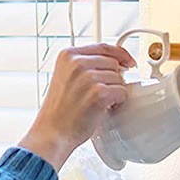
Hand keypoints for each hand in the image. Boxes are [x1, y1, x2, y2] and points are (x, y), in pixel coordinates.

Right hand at [18, 43, 135, 169]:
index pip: (103, 47)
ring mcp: (88, 77)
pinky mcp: (98, 93)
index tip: (128, 61)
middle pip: (114, 63)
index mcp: (68, 55)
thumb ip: (87, 65)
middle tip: (102, 93)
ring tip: (97, 103)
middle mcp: (77, 62)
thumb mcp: (67, 77)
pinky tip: (103, 108)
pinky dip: (117, 102)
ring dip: (114, 92)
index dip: (120, 54)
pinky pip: (122, 92)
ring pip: (119, 78)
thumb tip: (117, 62)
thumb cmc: (60, 110)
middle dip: (113, 79)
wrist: (51, 133)